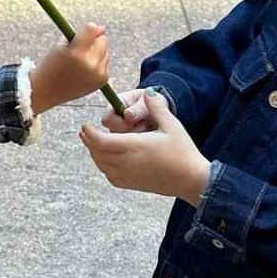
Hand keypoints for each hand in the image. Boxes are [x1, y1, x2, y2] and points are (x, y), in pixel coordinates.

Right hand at [31, 23, 111, 113]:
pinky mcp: (102, 80)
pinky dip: (97, 65)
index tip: (79, 36)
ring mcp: (98, 73)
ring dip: (95, 53)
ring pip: (106, 52)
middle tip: (78, 51)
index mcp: (76, 53)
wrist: (46, 92)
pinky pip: (105, 64)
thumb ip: (82, 35)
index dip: (86, 30)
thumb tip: (104, 28)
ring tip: (79, 64)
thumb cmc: (51, 66)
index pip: (91, 28)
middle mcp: (90, 64)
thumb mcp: (60, 46)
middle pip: (103, 40)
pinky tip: (84, 71)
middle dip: (93, 42)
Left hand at [79, 90, 211, 203]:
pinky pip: (110, 176)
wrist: (192, 180)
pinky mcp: (132, 185)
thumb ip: (157, 108)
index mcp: (135, 146)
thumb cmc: (184, 151)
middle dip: (89, 142)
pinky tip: (106, 160)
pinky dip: (104, 167)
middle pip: (98, 153)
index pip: (102, 141)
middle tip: (85, 132)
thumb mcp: (172, 125)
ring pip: (102, 165)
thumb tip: (148, 92)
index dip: (90, 134)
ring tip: (93, 143)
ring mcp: (128, 175)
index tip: (85, 126)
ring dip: (95, 154)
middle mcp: (128, 162)